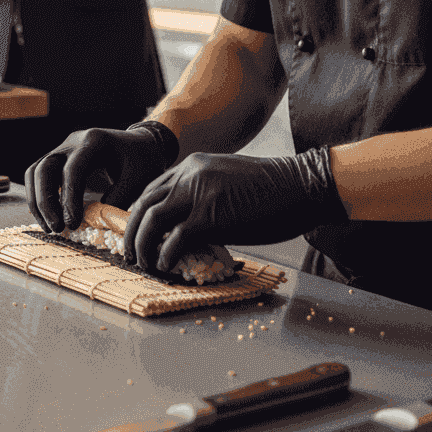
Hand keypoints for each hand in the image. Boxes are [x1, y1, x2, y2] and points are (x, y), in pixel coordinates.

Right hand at [25, 123, 176, 233]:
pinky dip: (39, 196)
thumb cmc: (142, 160)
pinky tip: (49, 217)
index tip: (73, 224)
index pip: (73, 170)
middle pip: (45, 168)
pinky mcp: (59, 157)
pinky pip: (39, 174)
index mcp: (94, 141)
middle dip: (46, 202)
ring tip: (50, 228)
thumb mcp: (139, 179)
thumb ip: (119, 199)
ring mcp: (63, 148)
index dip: (69, 198)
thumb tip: (96, 223)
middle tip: (57, 228)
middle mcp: (73, 141)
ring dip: (38, 201)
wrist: (141, 144)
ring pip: (36, 171)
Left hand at [122, 147, 347, 271]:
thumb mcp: (229, 181)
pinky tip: (167, 266)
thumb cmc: (274, 189)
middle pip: (144, 203)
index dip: (141, 213)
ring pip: (151, 220)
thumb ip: (206, 194)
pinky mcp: (209, 216)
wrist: (301, 186)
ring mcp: (197, 194)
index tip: (138, 232)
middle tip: (130, 252)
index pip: (153, 188)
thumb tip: (192, 220)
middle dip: (132, 230)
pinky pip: (175, 239)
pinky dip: (166, 255)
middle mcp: (189, 175)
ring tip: (144, 263)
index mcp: (193, 165)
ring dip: (142, 245)